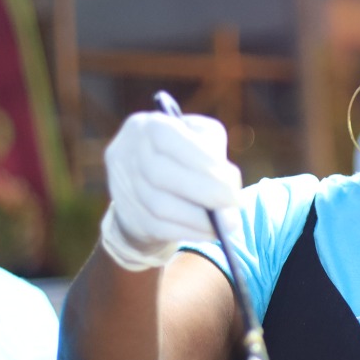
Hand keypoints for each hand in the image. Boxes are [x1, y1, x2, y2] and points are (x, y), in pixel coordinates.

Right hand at [99, 110, 241, 270]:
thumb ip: (213, 149)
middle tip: (236, 202)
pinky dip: (191, 232)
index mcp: (146, 126)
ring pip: (159, 206)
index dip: (200, 158)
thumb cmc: (184, 154)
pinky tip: (212, 232)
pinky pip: (159, 228)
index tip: (232, 179)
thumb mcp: (199, 137)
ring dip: (199, 218)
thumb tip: (228, 183)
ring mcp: (123, 186)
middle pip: (160, 174)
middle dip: (204, 191)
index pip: (168, 138)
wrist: (146, 183)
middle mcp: (127, 153)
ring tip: (229, 223)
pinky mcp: (129, 217)